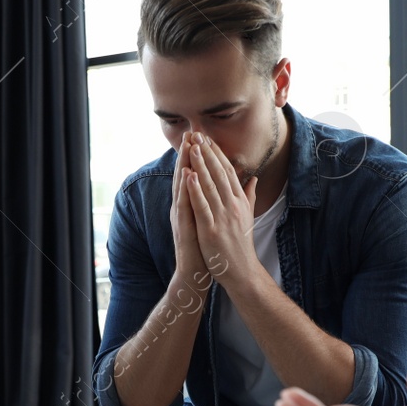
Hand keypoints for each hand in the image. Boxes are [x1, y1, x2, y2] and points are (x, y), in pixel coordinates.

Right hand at [170, 134, 209, 280]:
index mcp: (190, 205)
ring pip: (181, 186)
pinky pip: (183, 205)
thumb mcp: (211, 222)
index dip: (198, 157)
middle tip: (191, 132)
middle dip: (187, 154)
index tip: (202, 137)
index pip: (194, 175)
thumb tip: (226, 190)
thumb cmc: (204, 249)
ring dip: (183, 164)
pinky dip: (185, 189)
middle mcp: (182, 207)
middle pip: (184, 175)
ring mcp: (180, 217)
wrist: (195, 274)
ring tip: (187, 145)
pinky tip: (187, 174)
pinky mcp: (182, 227)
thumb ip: (214, 204)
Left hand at [185, 133, 261, 288]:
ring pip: (210, 186)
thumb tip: (254, 178)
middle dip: (208, 152)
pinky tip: (189, 175)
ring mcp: (223, 217)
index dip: (217, 153)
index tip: (208, 138)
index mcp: (240, 201)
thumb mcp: (247, 216)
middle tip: (198, 134)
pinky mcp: (212, 230)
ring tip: (193, 147)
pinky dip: (195, 190)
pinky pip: (202, 206)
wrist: (242, 272)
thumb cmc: (241, 245)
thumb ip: (249, 196)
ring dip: (201, 165)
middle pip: (219, 174)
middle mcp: (233, 206)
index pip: (228, 171)